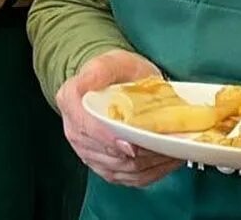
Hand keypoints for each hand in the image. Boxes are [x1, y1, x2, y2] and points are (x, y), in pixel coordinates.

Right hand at [56, 50, 182, 187]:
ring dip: (148, 164)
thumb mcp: (110, 61)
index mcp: (70, 100)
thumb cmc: (115, 72)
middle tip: (165, 146)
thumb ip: (101, 71)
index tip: (131, 146)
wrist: (113, 83)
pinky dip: (151, 173)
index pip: (84, 126)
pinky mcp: (103, 165)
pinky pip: (128, 178)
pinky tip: (165, 161)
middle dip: (138, 154)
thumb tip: (99, 89)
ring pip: (120, 170)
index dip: (107, 139)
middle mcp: (74, 129)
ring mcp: (87, 151)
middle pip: (105, 153)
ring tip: (170, 152)